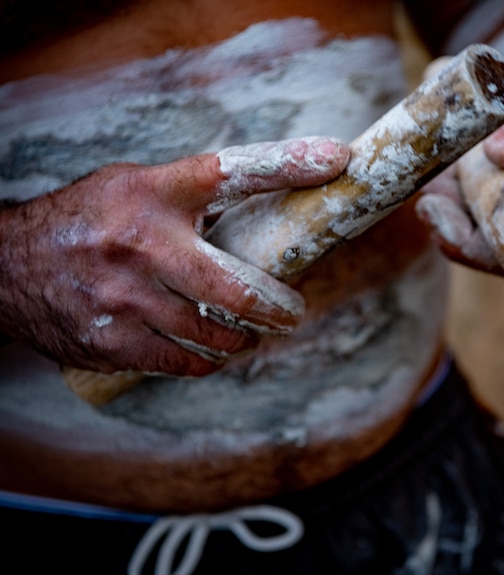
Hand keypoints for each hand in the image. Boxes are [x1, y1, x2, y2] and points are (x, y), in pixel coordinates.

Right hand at [0, 137, 348, 375]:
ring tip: (247, 332)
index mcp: (152, 193)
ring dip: (242, 338)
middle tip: (292, 311)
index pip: (232, 171)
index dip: (289, 164)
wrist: (7, 267)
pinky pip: (186, 362)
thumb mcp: (134, 188)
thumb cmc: (87, 221)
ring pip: (216, 336)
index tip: (335, 159)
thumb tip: (268, 203)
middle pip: (237, 290)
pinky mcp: (114, 342)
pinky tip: (210, 349)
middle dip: (278, 309)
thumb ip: (191, 197)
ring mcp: (126, 299)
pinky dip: (208, 360)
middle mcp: (141, 244)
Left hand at [417, 44, 503, 271]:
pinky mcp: (501, 212)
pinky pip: (473, 229)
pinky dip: (449, 215)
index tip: (492, 235)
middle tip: (437, 212)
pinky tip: (433, 193)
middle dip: (476, 244)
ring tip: (431, 198)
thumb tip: (502, 151)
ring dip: (454, 228)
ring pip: (492, 247)